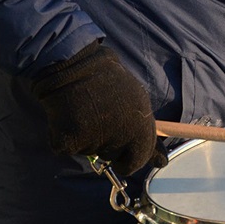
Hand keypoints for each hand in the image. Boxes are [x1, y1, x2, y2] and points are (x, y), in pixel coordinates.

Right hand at [32, 41, 163, 174]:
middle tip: (97, 123)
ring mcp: (95, 139)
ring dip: (85, 139)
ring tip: (82, 110)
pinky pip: (66, 147)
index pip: (141, 157)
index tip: (123, 159)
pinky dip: (63, 136)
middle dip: (106, 147)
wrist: (73, 62)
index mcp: (141, 125)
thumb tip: (161, 162)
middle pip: (113, 157)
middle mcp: (121, 135)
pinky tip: (66, 115)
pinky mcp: (70, 140)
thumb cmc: (105, 78)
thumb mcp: (135, 99)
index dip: (131, 160)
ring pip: (89, 151)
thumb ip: (143, 130)